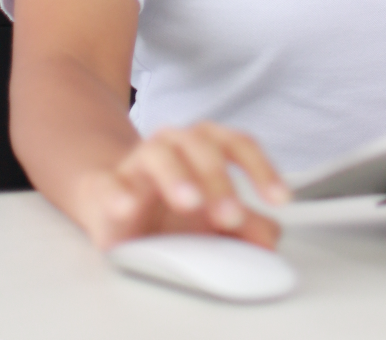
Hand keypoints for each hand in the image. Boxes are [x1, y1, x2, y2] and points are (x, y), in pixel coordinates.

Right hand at [70, 122, 289, 249]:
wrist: (119, 209)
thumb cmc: (172, 208)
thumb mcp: (215, 220)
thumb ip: (248, 227)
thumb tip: (271, 241)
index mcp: (206, 146)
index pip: (239, 144)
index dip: (262, 169)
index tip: (279, 199)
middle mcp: (174, 145)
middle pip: (202, 147)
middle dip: (220, 181)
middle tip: (230, 215)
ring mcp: (138, 162)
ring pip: (158, 155)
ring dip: (177, 177)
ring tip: (189, 203)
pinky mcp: (105, 186)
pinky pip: (108, 183)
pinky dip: (117, 193)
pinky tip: (127, 207)